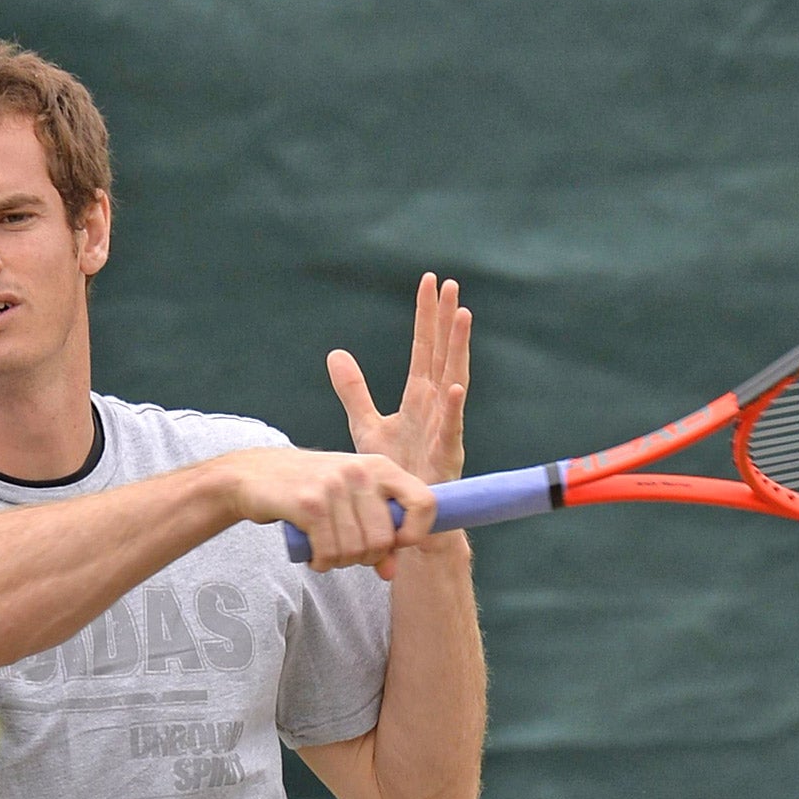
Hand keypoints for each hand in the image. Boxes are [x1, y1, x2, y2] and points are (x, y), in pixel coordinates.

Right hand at [215, 445, 433, 579]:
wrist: (253, 475)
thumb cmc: (309, 490)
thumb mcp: (350, 501)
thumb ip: (376, 531)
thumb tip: (390, 572)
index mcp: (379, 466)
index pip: (425, 502)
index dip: (415, 533)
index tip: (396, 544)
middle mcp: (360, 471)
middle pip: (384, 539)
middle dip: (366, 558)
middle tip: (346, 552)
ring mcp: (334, 486)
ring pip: (356, 550)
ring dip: (339, 562)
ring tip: (326, 551)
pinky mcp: (309, 504)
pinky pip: (329, 551)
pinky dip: (322, 563)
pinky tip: (314, 556)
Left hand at [328, 273, 470, 488]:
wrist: (406, 516)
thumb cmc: (394, 471)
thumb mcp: (366, 425)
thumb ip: (354, 390)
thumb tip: (335, 354)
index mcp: (419, 396)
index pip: (423, 347)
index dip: (426, 316)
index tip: (429, 282)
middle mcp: (435, 405)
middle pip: (442, 354)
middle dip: (446, 320)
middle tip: (450, 284)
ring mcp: (443, 428)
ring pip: (454, 379)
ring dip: (459, 349)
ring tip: (463, 316)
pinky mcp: (446, 456)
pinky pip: (451, 429)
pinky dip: (453, 409)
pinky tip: (454, 385)